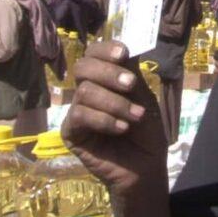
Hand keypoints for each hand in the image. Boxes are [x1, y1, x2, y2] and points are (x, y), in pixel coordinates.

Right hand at [61, 41, 167, 199]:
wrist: (146, 168)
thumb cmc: (146, 133)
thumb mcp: (144, 99)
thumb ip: (132, 76)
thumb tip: (125, 48)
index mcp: (104, 80)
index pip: (94, 54)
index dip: (105, 49)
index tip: (124, 53)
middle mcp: (87, 91)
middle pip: (82, 66)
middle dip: (109, 72)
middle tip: (131, 85)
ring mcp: (77, 112)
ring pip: (84, 91)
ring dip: (115, 103)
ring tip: (135, 117)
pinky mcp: (70, 133)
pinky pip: (79, 116)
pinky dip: (104, 120)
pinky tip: (121, 129)